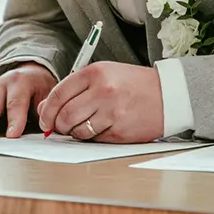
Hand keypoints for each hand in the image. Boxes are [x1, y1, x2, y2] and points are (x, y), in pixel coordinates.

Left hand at [37, 63, 163, 142]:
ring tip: (83, 126)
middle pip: (65, 116)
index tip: (45, 120)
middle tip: (60, 127)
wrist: (168, 95)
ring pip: (77, 131)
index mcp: (95, 73)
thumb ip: (74, 88)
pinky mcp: (120, 132)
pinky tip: (101, 128)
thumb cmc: (132, 84)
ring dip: (74, 133)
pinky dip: (92, 137)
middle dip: (58, 125)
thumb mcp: (103, 75)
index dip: (47, 111)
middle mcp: (102, 91)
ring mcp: (112, 113)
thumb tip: (45, 108)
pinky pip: (94, 139)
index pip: (58, 94)